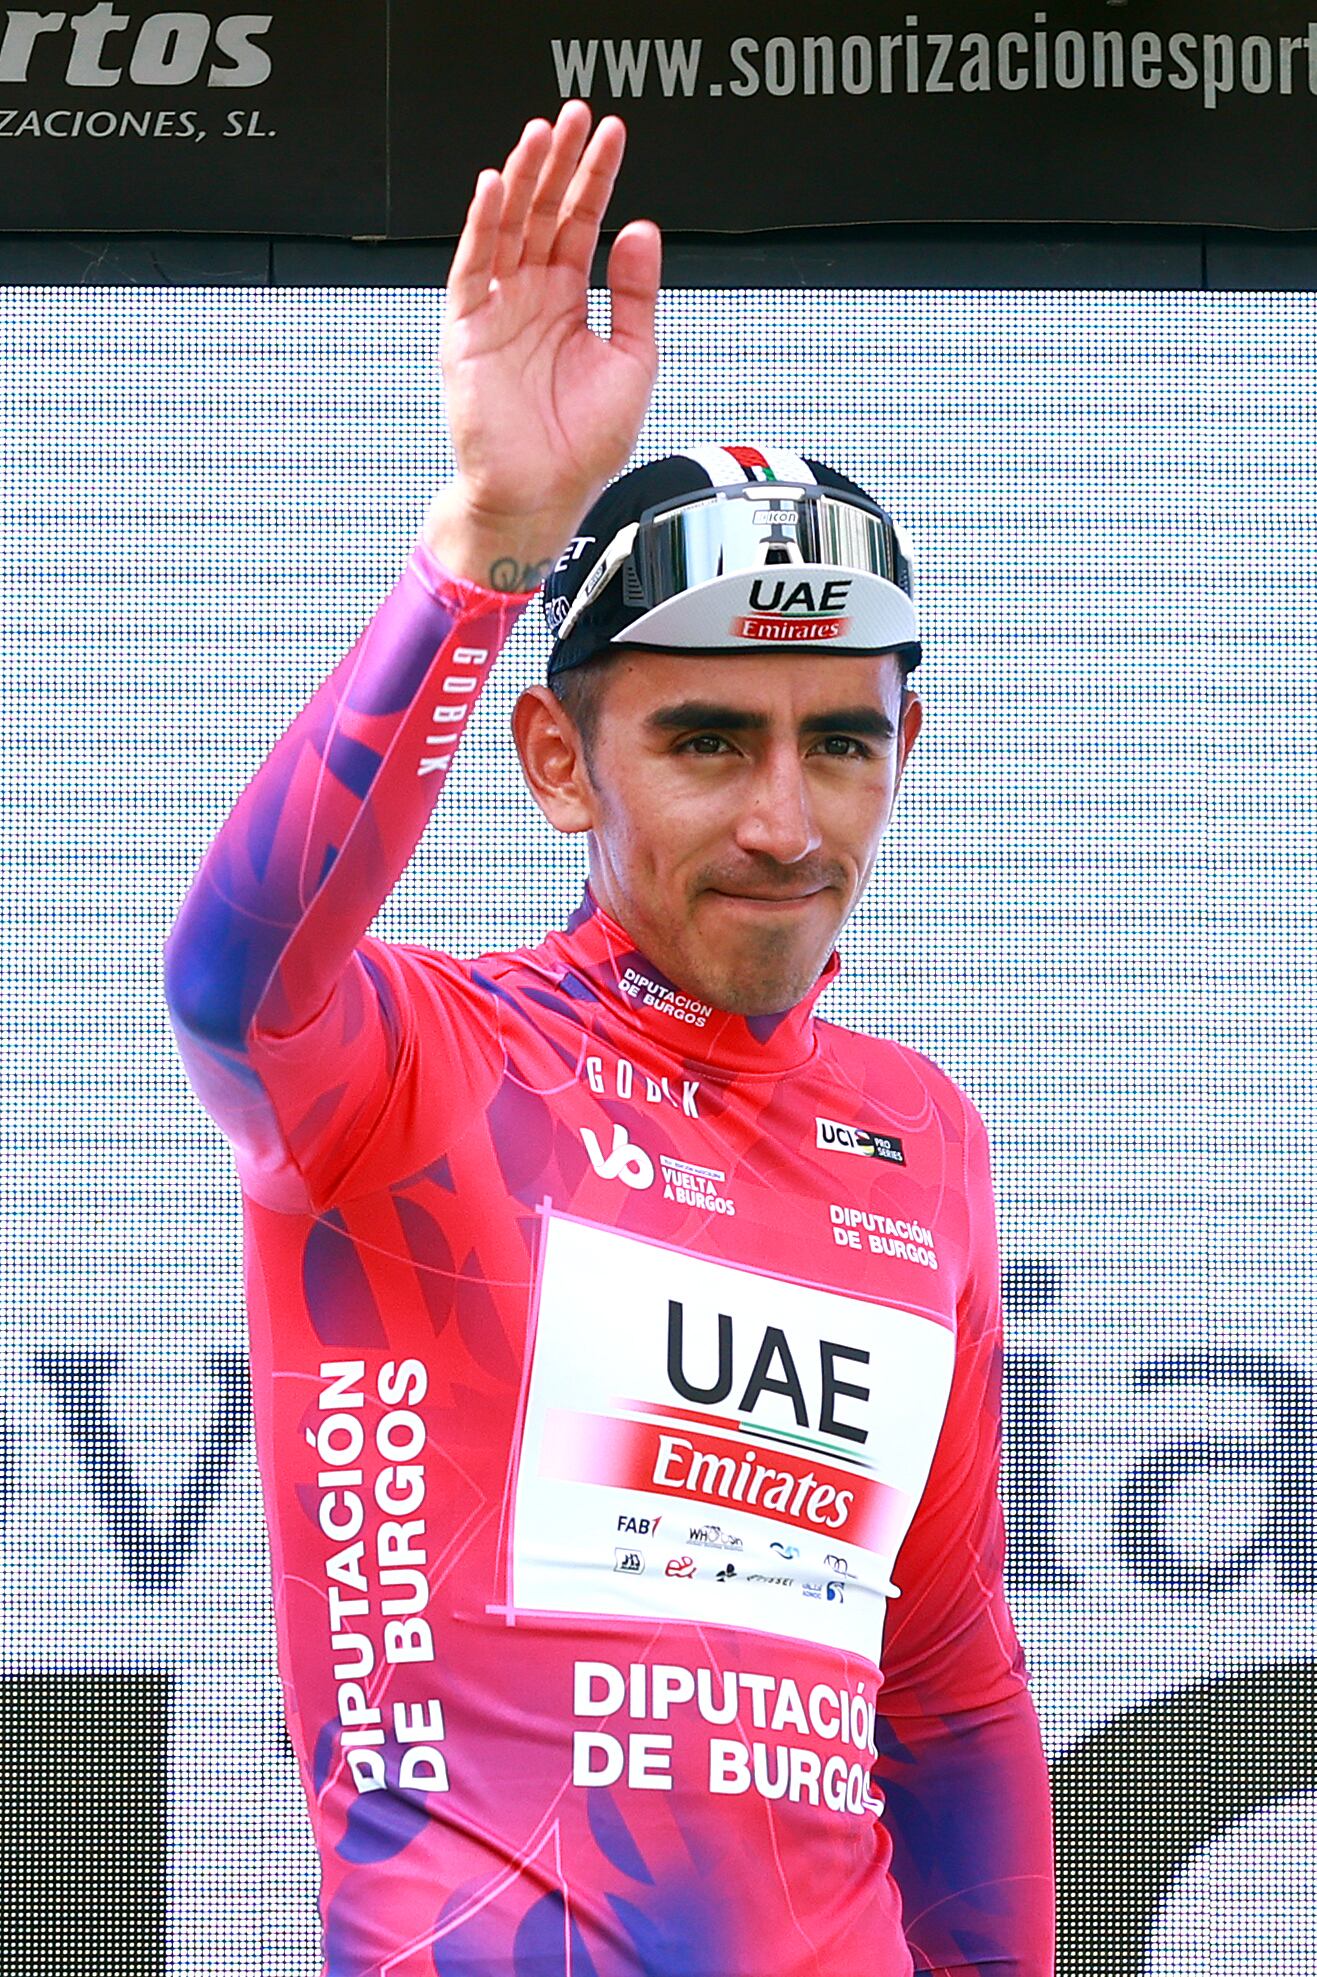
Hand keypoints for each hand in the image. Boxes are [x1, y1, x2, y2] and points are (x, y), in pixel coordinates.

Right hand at [425, 101, 660, 590]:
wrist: (543, 497)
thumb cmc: (582, 445)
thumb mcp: (632, 361)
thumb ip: (636, 296)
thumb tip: (640, 231)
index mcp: (567, 301)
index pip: (581, 223)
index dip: (596, 178)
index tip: (612, 135)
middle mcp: (530, 297)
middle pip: (543, 213)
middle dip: (560, 163)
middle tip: (576, 116)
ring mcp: (496, 310)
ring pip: (507, 229)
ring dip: (523, 179)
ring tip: (541, 134)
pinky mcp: (466, 332)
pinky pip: (472, 268)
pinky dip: (483, 226)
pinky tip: (498, 187)